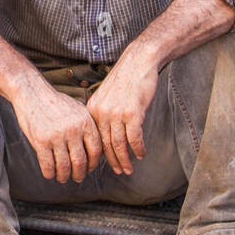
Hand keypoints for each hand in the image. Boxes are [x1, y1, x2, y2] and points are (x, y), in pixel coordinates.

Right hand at [12, 83, 101, 183]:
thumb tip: (96, 148)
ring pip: (64, 166)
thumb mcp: (78, 109)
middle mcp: (73, 130)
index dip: (93, 164)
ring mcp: (56, 136)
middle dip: (79, 174)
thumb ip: (87, 126)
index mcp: (85, 122)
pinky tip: (49, 174)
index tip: (89, 168)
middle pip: (81, 162)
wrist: (32, 92)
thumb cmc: (55, 102)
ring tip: (62, 177)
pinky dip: (49, 173)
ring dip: (64, 176)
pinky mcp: (41, 140)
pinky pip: (48, 164)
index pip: (95, 150)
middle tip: (77, 178)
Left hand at [85, 50, 158, 174]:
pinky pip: (134, 138)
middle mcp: (102, 113)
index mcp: (93, 110)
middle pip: (106, 144)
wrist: (138, 63)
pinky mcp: (132, 113)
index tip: (107, 164)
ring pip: (119, 144)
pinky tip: (141, 154)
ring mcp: (116, 114)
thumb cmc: (125, 80)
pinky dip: (138, 149)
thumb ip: (104, 113)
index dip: (102, 154)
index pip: (95, 138)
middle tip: (120, 172)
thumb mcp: (107, 96)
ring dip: (125, 159)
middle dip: (113, 161)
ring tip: (130, 169)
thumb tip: (105, 134)